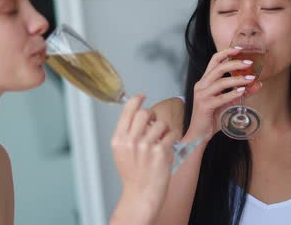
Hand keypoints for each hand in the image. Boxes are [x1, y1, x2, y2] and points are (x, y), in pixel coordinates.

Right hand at [110, 95, 178, 224]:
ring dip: (164, 129)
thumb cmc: (133, 174)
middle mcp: (131, 142)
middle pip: (145, 113)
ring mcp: (146, 147)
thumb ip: (126, 133)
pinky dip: (172, 138)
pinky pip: (171, 135)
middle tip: (154, 123)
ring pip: (160, 123)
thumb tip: (136, 113)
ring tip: (161, 139)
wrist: (141, 194)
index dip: (137, 100)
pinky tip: (167, 146)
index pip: (128, 111)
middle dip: (152, 115)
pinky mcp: (160, 152)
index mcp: (119, 140)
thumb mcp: (120, 152)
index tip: (142, 96)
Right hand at [187, 47, 262, 140]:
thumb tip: (257, 84)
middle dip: (235, 63)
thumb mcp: (228, 103)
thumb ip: (240, 93)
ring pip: (220, 82)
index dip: (226, 53)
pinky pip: (221, 97)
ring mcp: (202, 95)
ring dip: (237, 80)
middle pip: (218, 68)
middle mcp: (201, 85)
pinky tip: (242, 92)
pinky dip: (232, 94)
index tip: (239, 49)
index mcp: (204, 81)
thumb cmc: (212, 117)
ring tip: (250, 79)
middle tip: (249, 63)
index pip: (214, 61)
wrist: (198, 134)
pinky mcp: (204, 105)